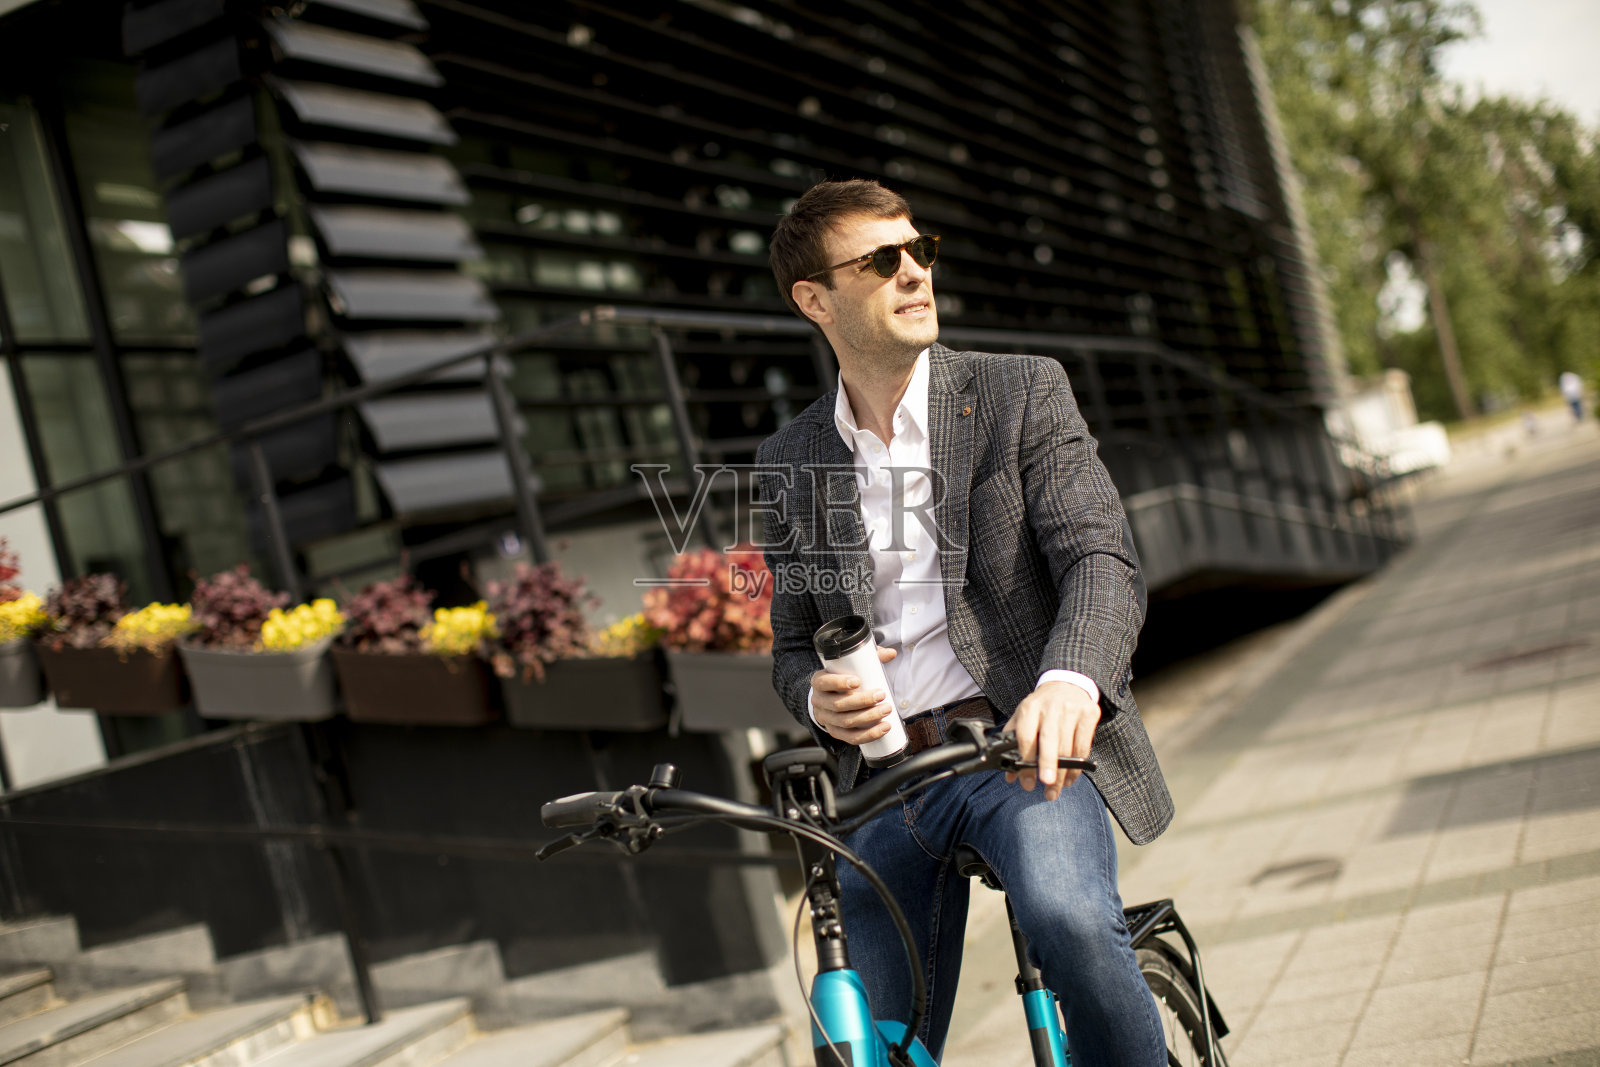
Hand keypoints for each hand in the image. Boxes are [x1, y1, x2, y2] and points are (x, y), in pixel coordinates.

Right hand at [809, 646, 897, 745]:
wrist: (828, 697)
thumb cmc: (842, 678)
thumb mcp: (850, 665)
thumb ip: (870, 656)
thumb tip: (891, 653)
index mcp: (819, 682)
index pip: (824, 682)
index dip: (839, 683)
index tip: (857, 681)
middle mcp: (819, 701)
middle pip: (838, 704)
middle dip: (862, 701)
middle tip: (881, 695)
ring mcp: (826, 719)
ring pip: (845, 722)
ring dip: (868, 718)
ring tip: (886, 710)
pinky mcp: (835, 732)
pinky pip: (850, 737)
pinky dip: (868, 735)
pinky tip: (882, 729)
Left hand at [1003, 680, 1098, 800]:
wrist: (1067, 683)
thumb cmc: (1042, 707)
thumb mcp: (1024, 716)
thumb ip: (1014, 744)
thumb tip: (1010, 776)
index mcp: (1029, 708)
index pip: (1025, 736)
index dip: (1025, 760)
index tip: (1026, 781)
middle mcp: (1050, 708)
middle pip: (1049, 740)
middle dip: (1047, 764)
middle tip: (1047, 784)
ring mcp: (1071, 710)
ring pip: (1068, 747)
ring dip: (1063, 773)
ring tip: (1056, 790)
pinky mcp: (1088, 714)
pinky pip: (1083, 746)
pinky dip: (1077, 766)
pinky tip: (1070, 778)